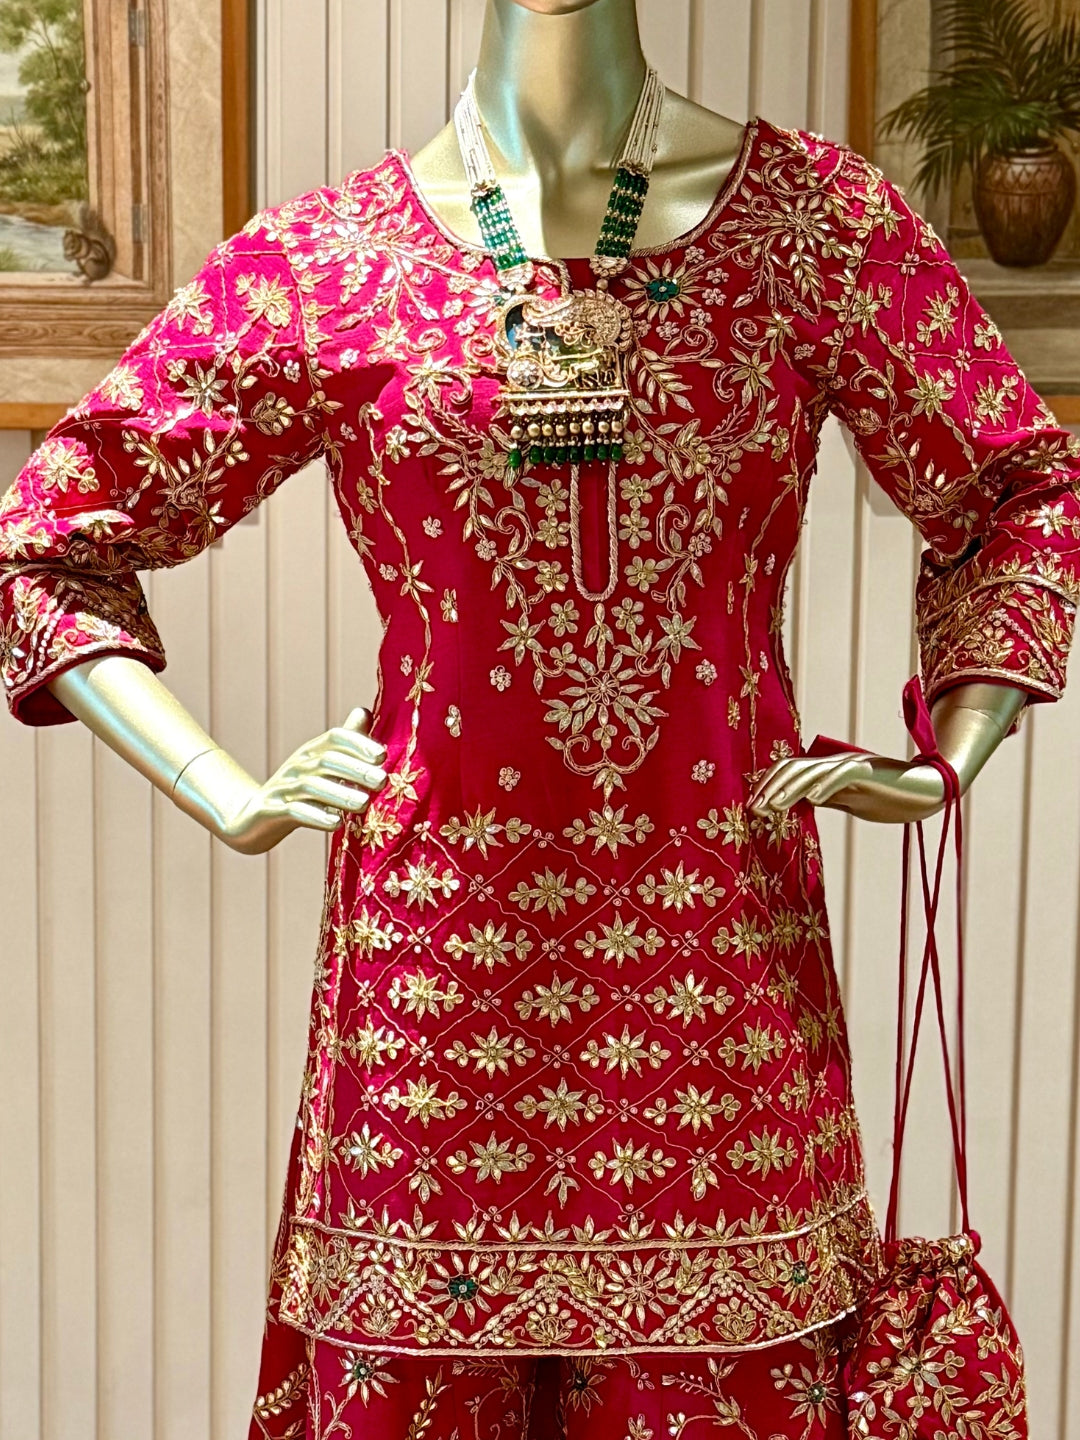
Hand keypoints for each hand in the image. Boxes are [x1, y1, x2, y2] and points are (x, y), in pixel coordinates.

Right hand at [175, 706, 388, 853]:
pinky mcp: (272, 810)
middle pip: (326, 761)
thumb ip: (345, 741)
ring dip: (340, 795)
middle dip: (356, 770)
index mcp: (312, 751)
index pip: (335, 738)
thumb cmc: (300, 790)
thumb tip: (364, 711)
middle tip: (382, 781)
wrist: (254, 819)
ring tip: (364, 804)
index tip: (382, 756)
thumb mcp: (321, 764)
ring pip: (311, 788)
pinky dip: (316, 816)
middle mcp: (298, 765)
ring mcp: (283, 787)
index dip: (358, 743)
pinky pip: (294, 811)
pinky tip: (337, 823)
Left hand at [747, 750, 946, 824]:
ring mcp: (853, 764)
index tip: (754, 808)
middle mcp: (837, 762)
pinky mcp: (871, 770)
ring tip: (774, 806)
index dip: (770, 785)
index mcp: (829, 770)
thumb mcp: (852, 801)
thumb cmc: (891, 797)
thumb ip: (828, 798)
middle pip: (796, 768)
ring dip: (791, 788)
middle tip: (754, 809)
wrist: (930, 790)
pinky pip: (844, 774)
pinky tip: (813, 801)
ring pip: (814, 771)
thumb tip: (800, 803)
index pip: (791, 771)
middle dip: (772, 788)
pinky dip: (826, 785)